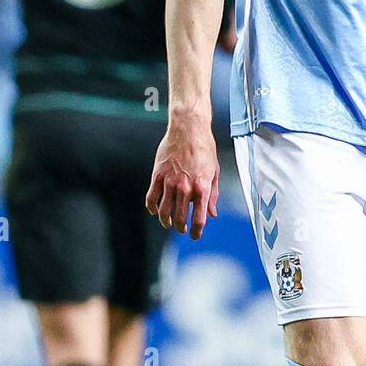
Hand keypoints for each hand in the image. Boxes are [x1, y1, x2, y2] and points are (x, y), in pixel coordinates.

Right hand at [145, 113, 219, 239]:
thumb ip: (213, 195)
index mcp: (202, 187)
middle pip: (179, 218)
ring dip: (165, 220)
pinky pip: (151, 198)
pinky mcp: (157, 175)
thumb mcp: (215, 172)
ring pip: (164, 211)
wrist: (189, 129)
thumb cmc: (205, 149)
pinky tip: (155, 210)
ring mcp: (169, 182)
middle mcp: (185, 187)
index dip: (197, 231)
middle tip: (182, 229)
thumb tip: (212, 213)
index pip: (199, 218)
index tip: (195, 236)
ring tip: (168, 222)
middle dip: (181, 227)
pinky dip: (152, 208)